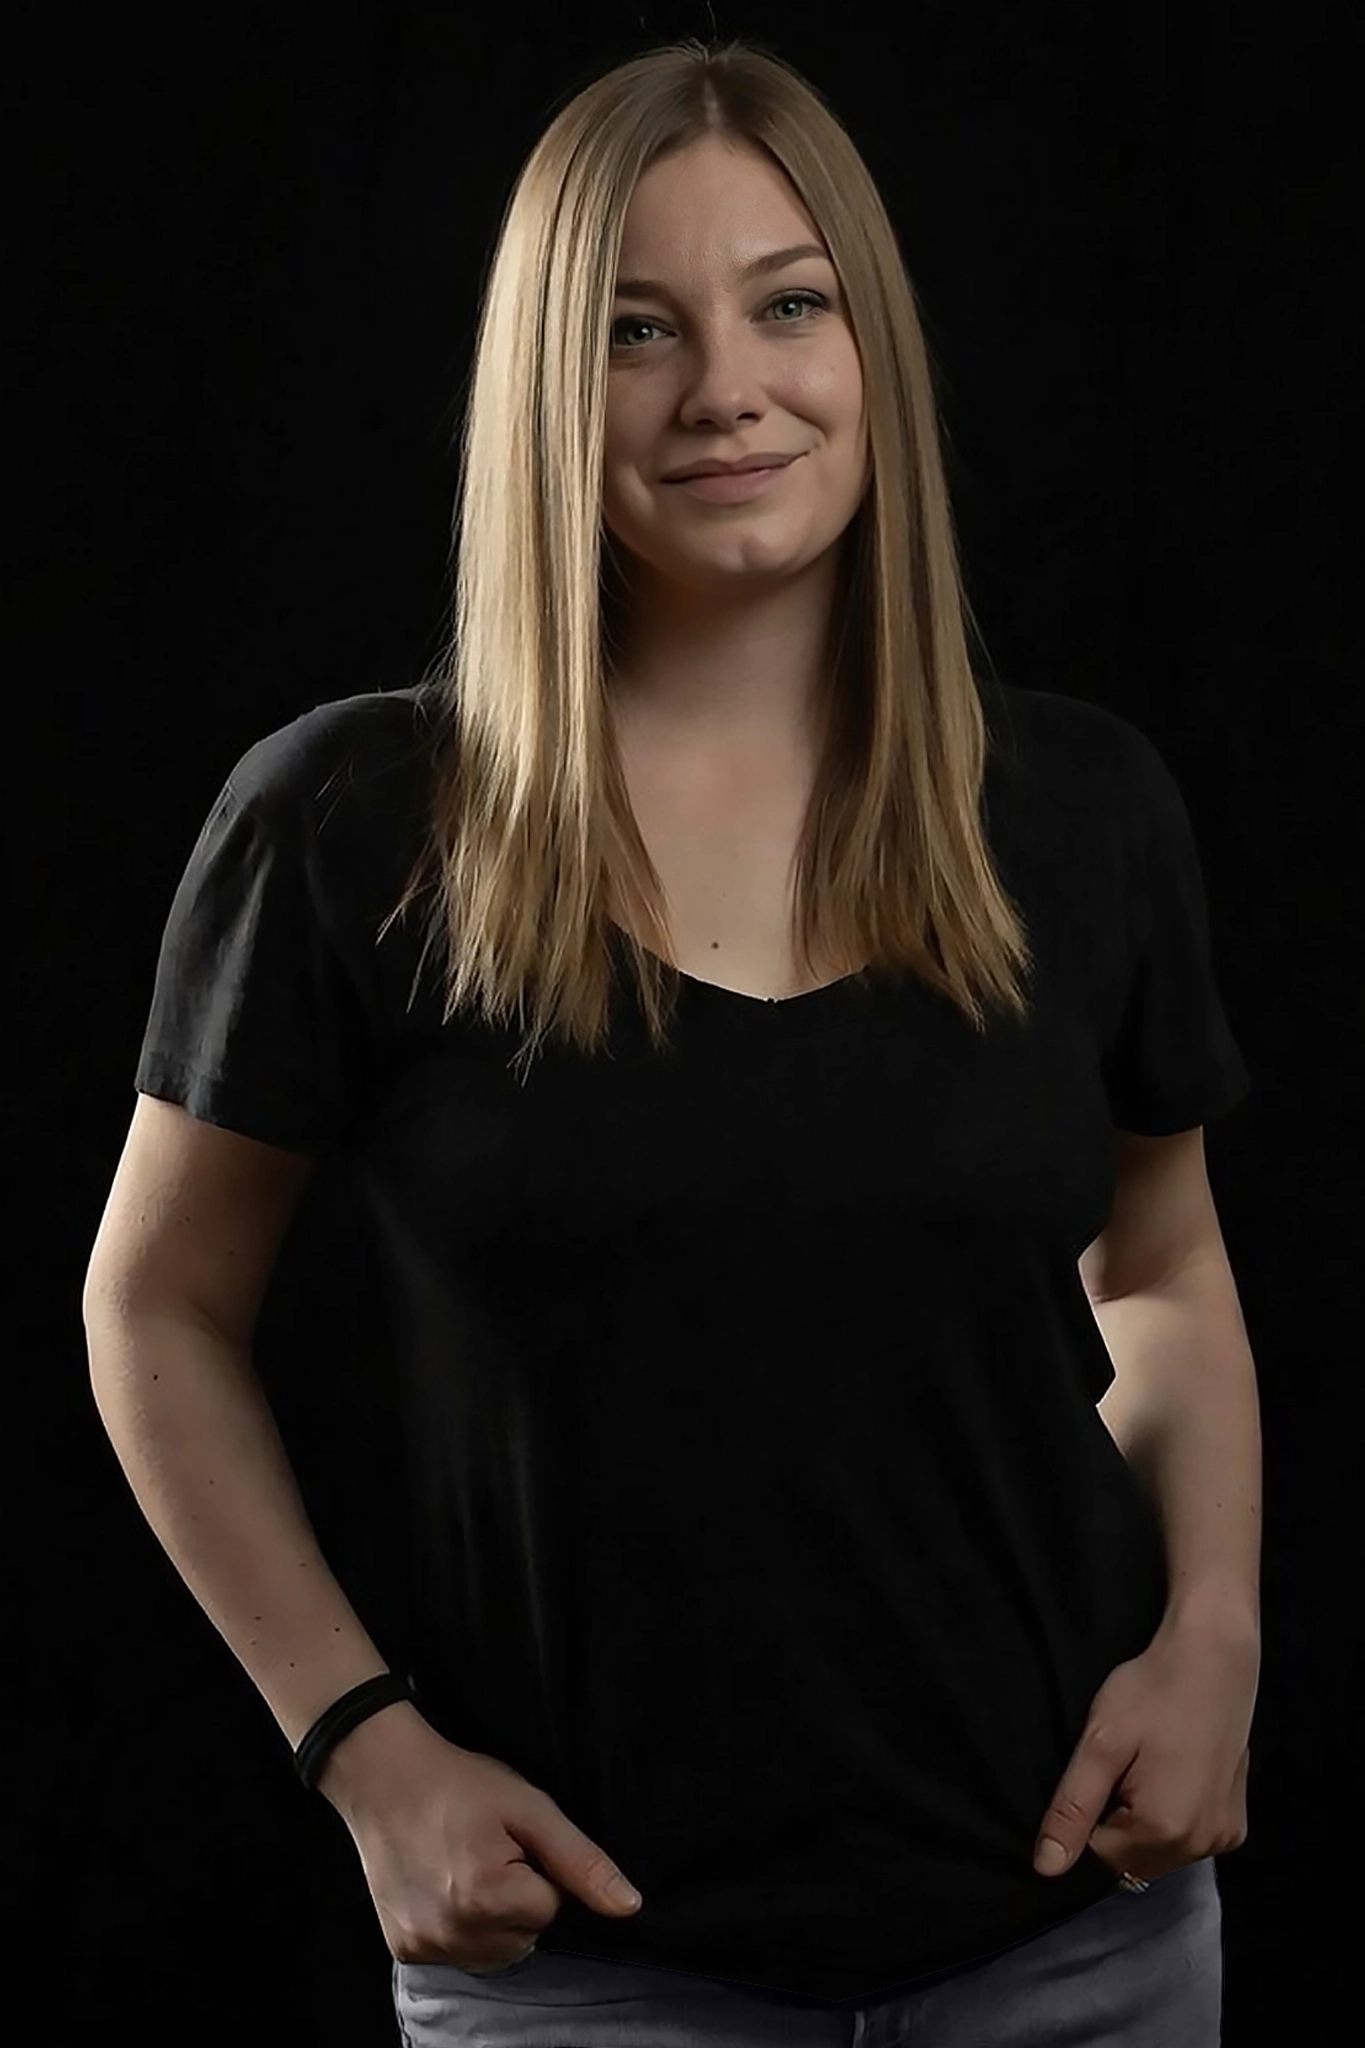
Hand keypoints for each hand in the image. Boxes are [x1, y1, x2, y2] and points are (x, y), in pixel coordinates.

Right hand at [326, 1715, 643, 1970]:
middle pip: (524, 1938)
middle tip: (487, 1852)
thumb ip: (580, 1861)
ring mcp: (425, 1947)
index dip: (537, 1871)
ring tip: (466, 1869)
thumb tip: (629, 1907)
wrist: (383, 1777)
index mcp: (489, 1897)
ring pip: (493, 1953)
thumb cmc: (461, 1784)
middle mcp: (454, 1934)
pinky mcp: (404, 1950)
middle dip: (517, 1901)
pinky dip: (458, 1929)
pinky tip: (443, 1887)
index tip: (509, 1840)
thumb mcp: (529, 1807)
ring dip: (491, 1921)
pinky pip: (456, 1954)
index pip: (551, 1908)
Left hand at [1033, 1614, 1259, 1883]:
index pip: (1099, 1855)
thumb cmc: (1150, 1692)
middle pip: (1132, 1861)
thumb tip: (1046, 1869)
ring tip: (1148, 1770)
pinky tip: (1173, 1778)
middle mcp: (1200, 1846)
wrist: (1213, 1659)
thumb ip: (1073, 1810)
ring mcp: (1224, 1837)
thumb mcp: (1100, 1744)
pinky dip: (1174, 1822)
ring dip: (1144, 1827)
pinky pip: (1190, 1841)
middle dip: (1116, 1826)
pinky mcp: (1237, 1825)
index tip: (1098, 1773)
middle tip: (1123, 1769)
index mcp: (1163, 1831)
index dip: (1087, 1817)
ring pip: (1160, 1855)